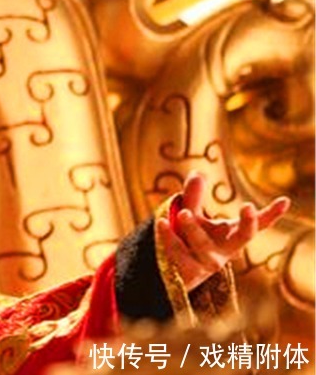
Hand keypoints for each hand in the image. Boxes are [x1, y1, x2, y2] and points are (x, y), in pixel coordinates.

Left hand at [155, 173, 288, 289]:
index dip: (271, 215)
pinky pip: (178, 253)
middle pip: (244, 238)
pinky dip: (168, 237)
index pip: (256, 226)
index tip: (284, 201)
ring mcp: (209, 262)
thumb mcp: (193, 213)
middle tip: (248, 206)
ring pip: (203, 246)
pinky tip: (160, 222)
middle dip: (248, 224)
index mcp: (232, 236)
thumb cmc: (191, 237)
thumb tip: (197, 173)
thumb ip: (194, 196)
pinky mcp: (190, 270)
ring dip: (193, 229)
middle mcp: (226, 250)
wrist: (177, 269)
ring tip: (182, 213)